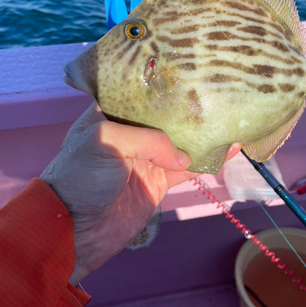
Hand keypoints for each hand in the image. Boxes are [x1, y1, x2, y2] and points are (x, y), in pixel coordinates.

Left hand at [40, 103, 240, 284]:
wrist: (75, 230)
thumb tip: (183, 155)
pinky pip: (187, 169)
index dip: (165, 87)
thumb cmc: (81, 176)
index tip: (192, 76)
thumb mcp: (107, 141)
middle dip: (189, 109)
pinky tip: (228, 150)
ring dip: (204, 135)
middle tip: (218, 95)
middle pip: (166, 117)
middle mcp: (130, 133)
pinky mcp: (158, 182)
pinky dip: (207, 161)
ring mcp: (146, 159)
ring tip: (229, 120)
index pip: (141, 95)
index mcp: (110, 115)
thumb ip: (148, 140)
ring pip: (181, 142)